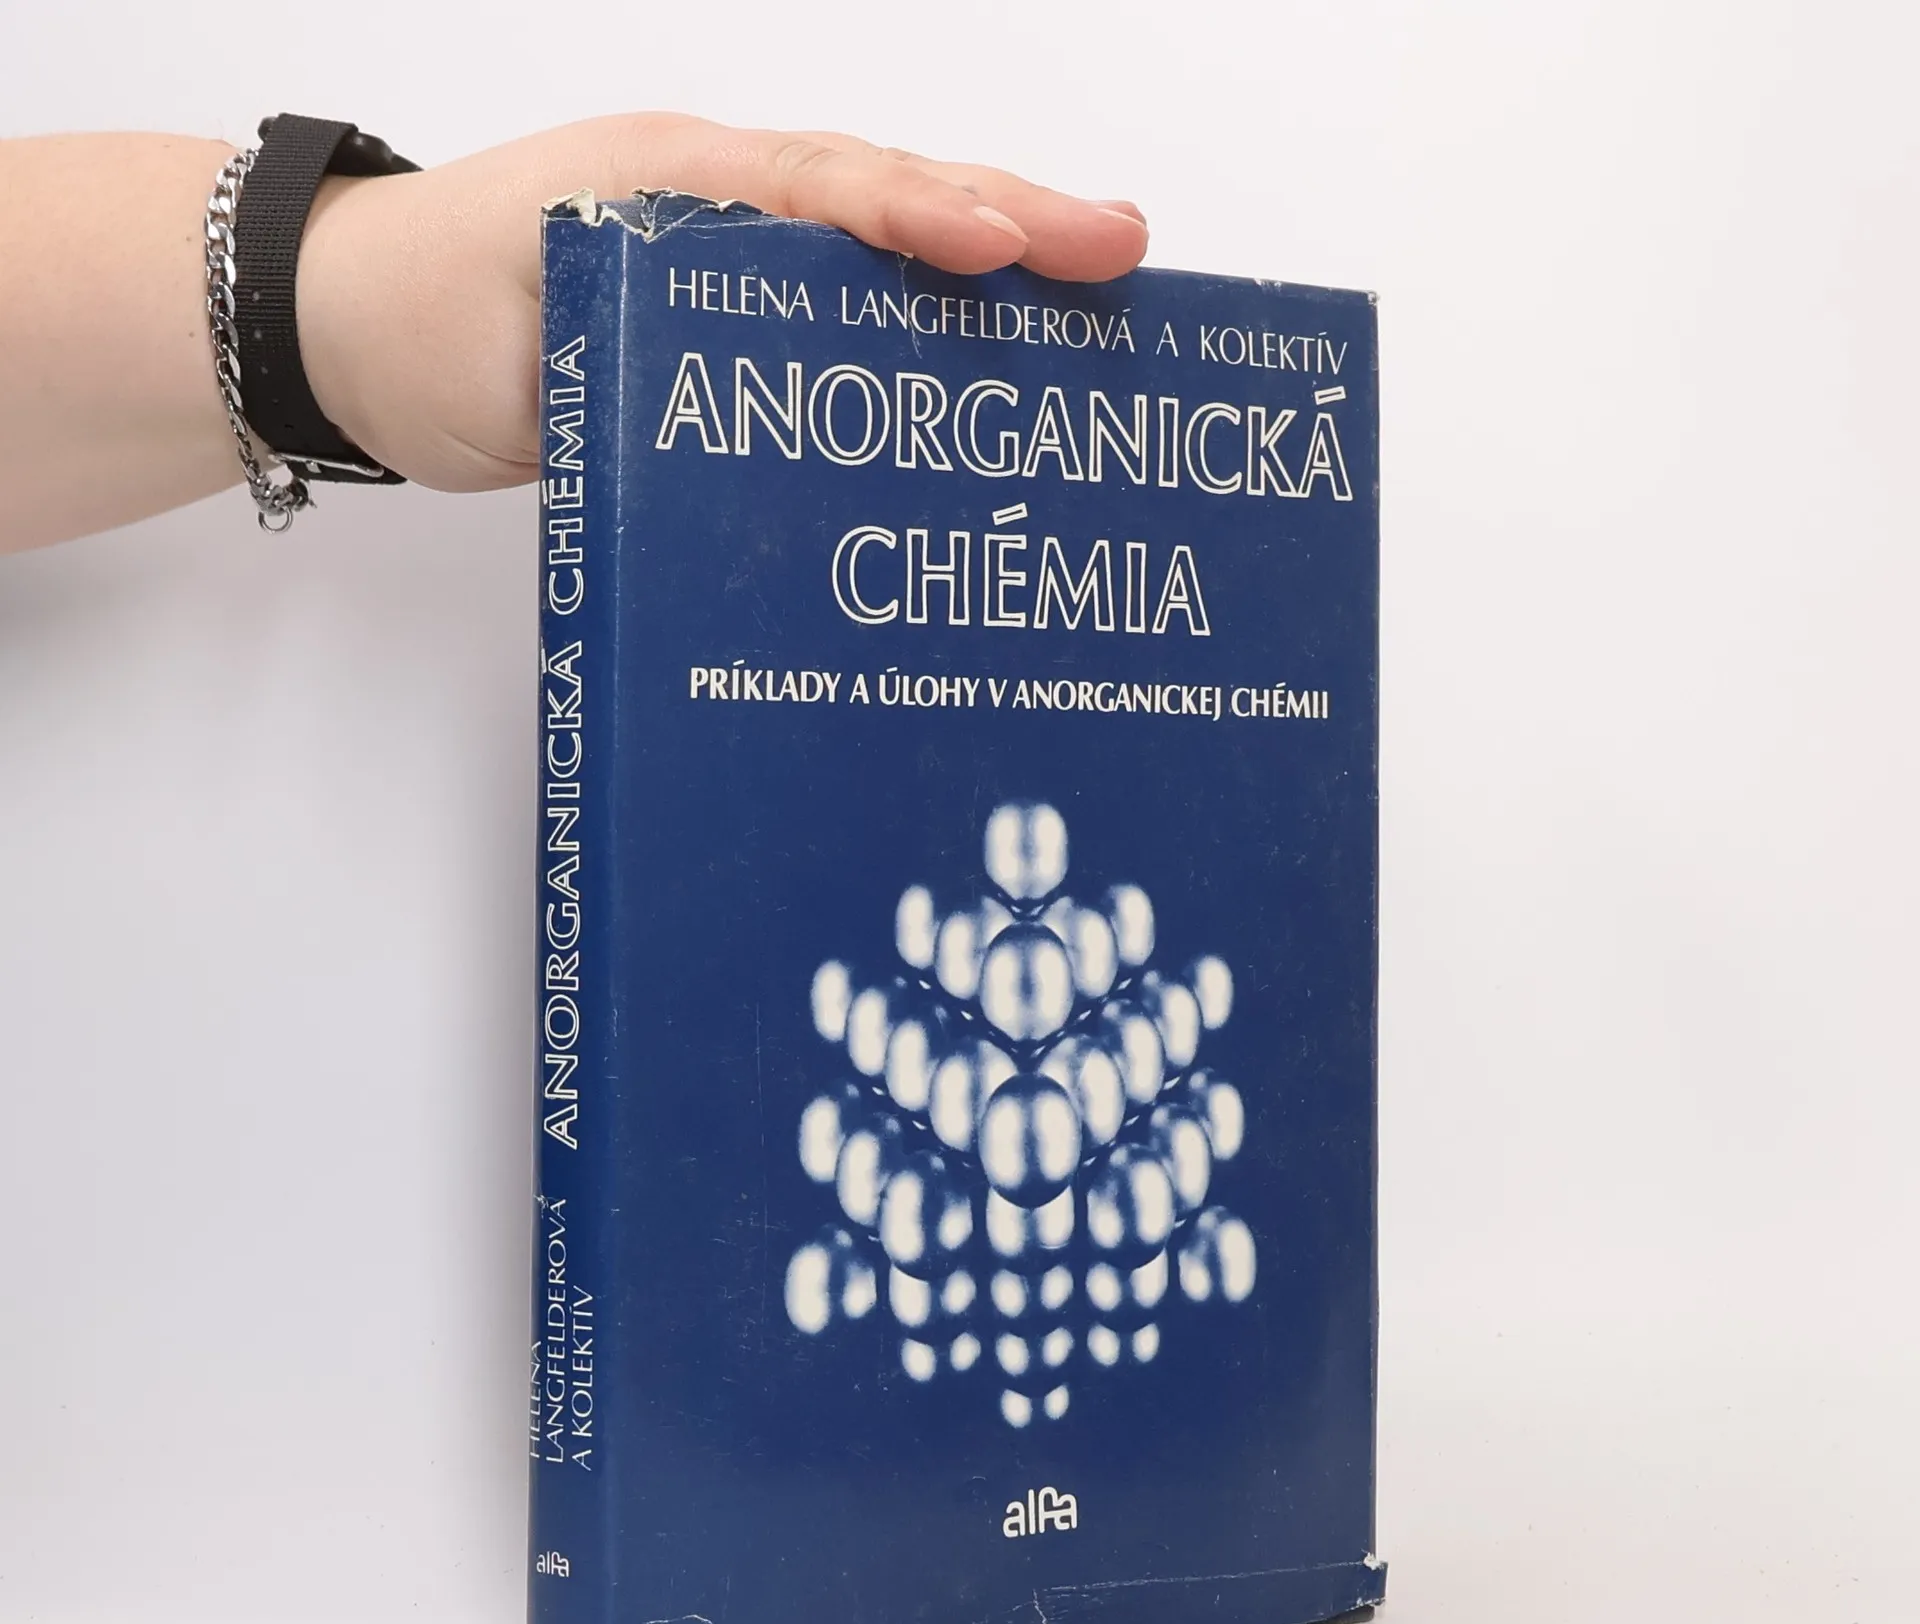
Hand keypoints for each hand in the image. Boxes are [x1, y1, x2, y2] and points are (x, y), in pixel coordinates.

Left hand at [297, 114, 1149, 493]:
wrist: (358, 334)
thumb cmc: (423, 314)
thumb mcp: (518, 325)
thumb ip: (630, 339)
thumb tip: (748, 389)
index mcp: (672, 184)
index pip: (822, 186)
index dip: (921, 215)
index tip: (1010, 249)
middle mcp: (720, 206)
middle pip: (887, 194)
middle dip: (1011, 219)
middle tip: (1124, 250)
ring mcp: (732, 258)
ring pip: (883, 246)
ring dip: (994, 264)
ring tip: (1103, 288)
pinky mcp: (732, 323)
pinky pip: (846, 309)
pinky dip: (928, 323)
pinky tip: (995, 362)